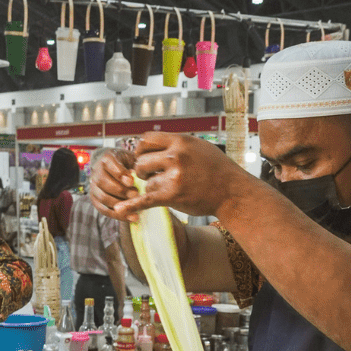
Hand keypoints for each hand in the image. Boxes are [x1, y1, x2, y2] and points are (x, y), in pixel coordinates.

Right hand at [88, 148, 140, 221]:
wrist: (116, 169)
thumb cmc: (129, 164)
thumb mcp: (133, 159)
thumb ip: (138, 166)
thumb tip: (145, 176)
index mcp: (106, 158)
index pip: (109, 165)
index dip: (120, 174)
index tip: (132, 182)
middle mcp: (96, 172)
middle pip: (103, 182)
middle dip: (120, 190)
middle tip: (135, 195)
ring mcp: (94, 187)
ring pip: (102, 197)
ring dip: (119, 204)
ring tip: (134, 206)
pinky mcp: (95, 200)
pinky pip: (104, 210)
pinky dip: (118, 215)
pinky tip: (131, 217)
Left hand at [117, 133, 254, 218]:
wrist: (232, 191)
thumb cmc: (216, 169)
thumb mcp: (198, 147)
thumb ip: (176, 144)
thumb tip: (153, 142)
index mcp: (180, 141)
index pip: (146, 140)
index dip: (140, 149)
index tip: (142, 157)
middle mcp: (176, 156)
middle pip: (141, 161)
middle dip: (142, 171)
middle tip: (152, 176)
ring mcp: (174, 176)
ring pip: (145, 182)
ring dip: (152, 188)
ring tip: (168, 189)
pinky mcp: (172, 196)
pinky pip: (146, 200)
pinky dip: (132, 205)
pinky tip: (119, 210)